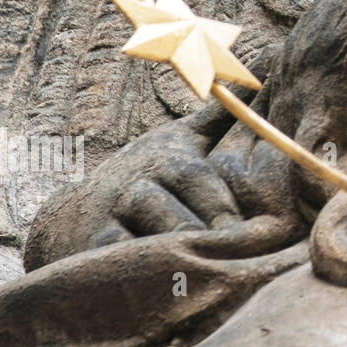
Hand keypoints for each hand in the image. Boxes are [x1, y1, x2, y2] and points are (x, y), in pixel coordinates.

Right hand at [23, 79, 289, 266]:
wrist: (75, 216)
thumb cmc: (149, 176)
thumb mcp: (185, 140)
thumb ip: (226, 111)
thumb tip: (270, 58)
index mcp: (169, 161)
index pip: (203, 184)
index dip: (227, 211)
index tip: (257, 232)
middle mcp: (139, 186)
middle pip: (184, 219)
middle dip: (212, 242)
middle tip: (239, 260)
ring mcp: (113, 219)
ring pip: (157, 244)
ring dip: (183, 262)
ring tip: (208, 276)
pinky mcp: (92, 253)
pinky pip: (125, 268)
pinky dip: (148, 279)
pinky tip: (168, 288)